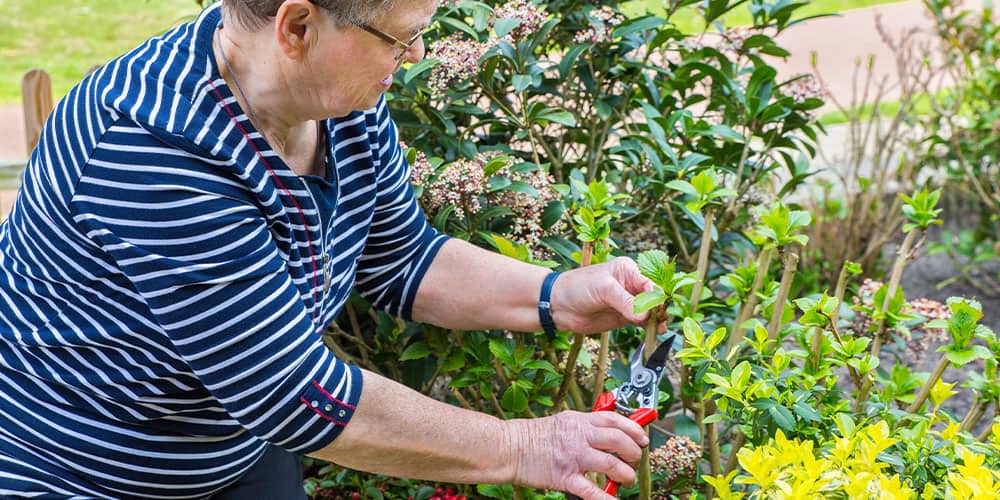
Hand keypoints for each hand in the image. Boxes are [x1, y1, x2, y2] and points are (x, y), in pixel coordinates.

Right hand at [506, 411, 648, 498]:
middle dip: (633, 453)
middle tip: (634, 461)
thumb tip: (606, 434)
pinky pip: (591, 490)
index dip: (634, 429)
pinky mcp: (564, 476)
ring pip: (611, 465)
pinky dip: (606, 498)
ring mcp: (573, 457)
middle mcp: (579, 436)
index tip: (642, 438)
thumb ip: (584, 427)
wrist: (509, 447)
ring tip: (626, 480)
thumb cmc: (533, 436)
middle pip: (619, 441)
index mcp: (579, 421)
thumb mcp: (562, 422)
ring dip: (625, 475)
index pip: (614, 420)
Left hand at [549, 257, 654, 333]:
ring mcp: (628, 302)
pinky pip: (641, 323)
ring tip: (659, 329)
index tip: (659, 310)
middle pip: (654, 298)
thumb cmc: (577, 287)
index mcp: (628, 270)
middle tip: (661, 321)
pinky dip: (648, 328)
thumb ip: (624, 301)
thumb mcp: (603, 289)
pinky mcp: (624, 317)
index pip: (649, 283)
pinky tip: (653, 332)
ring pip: (650, 312)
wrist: (558, 305)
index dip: (657, 297)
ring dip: (656, 320)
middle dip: (659, 309)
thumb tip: (644, 316)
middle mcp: (631, 285)